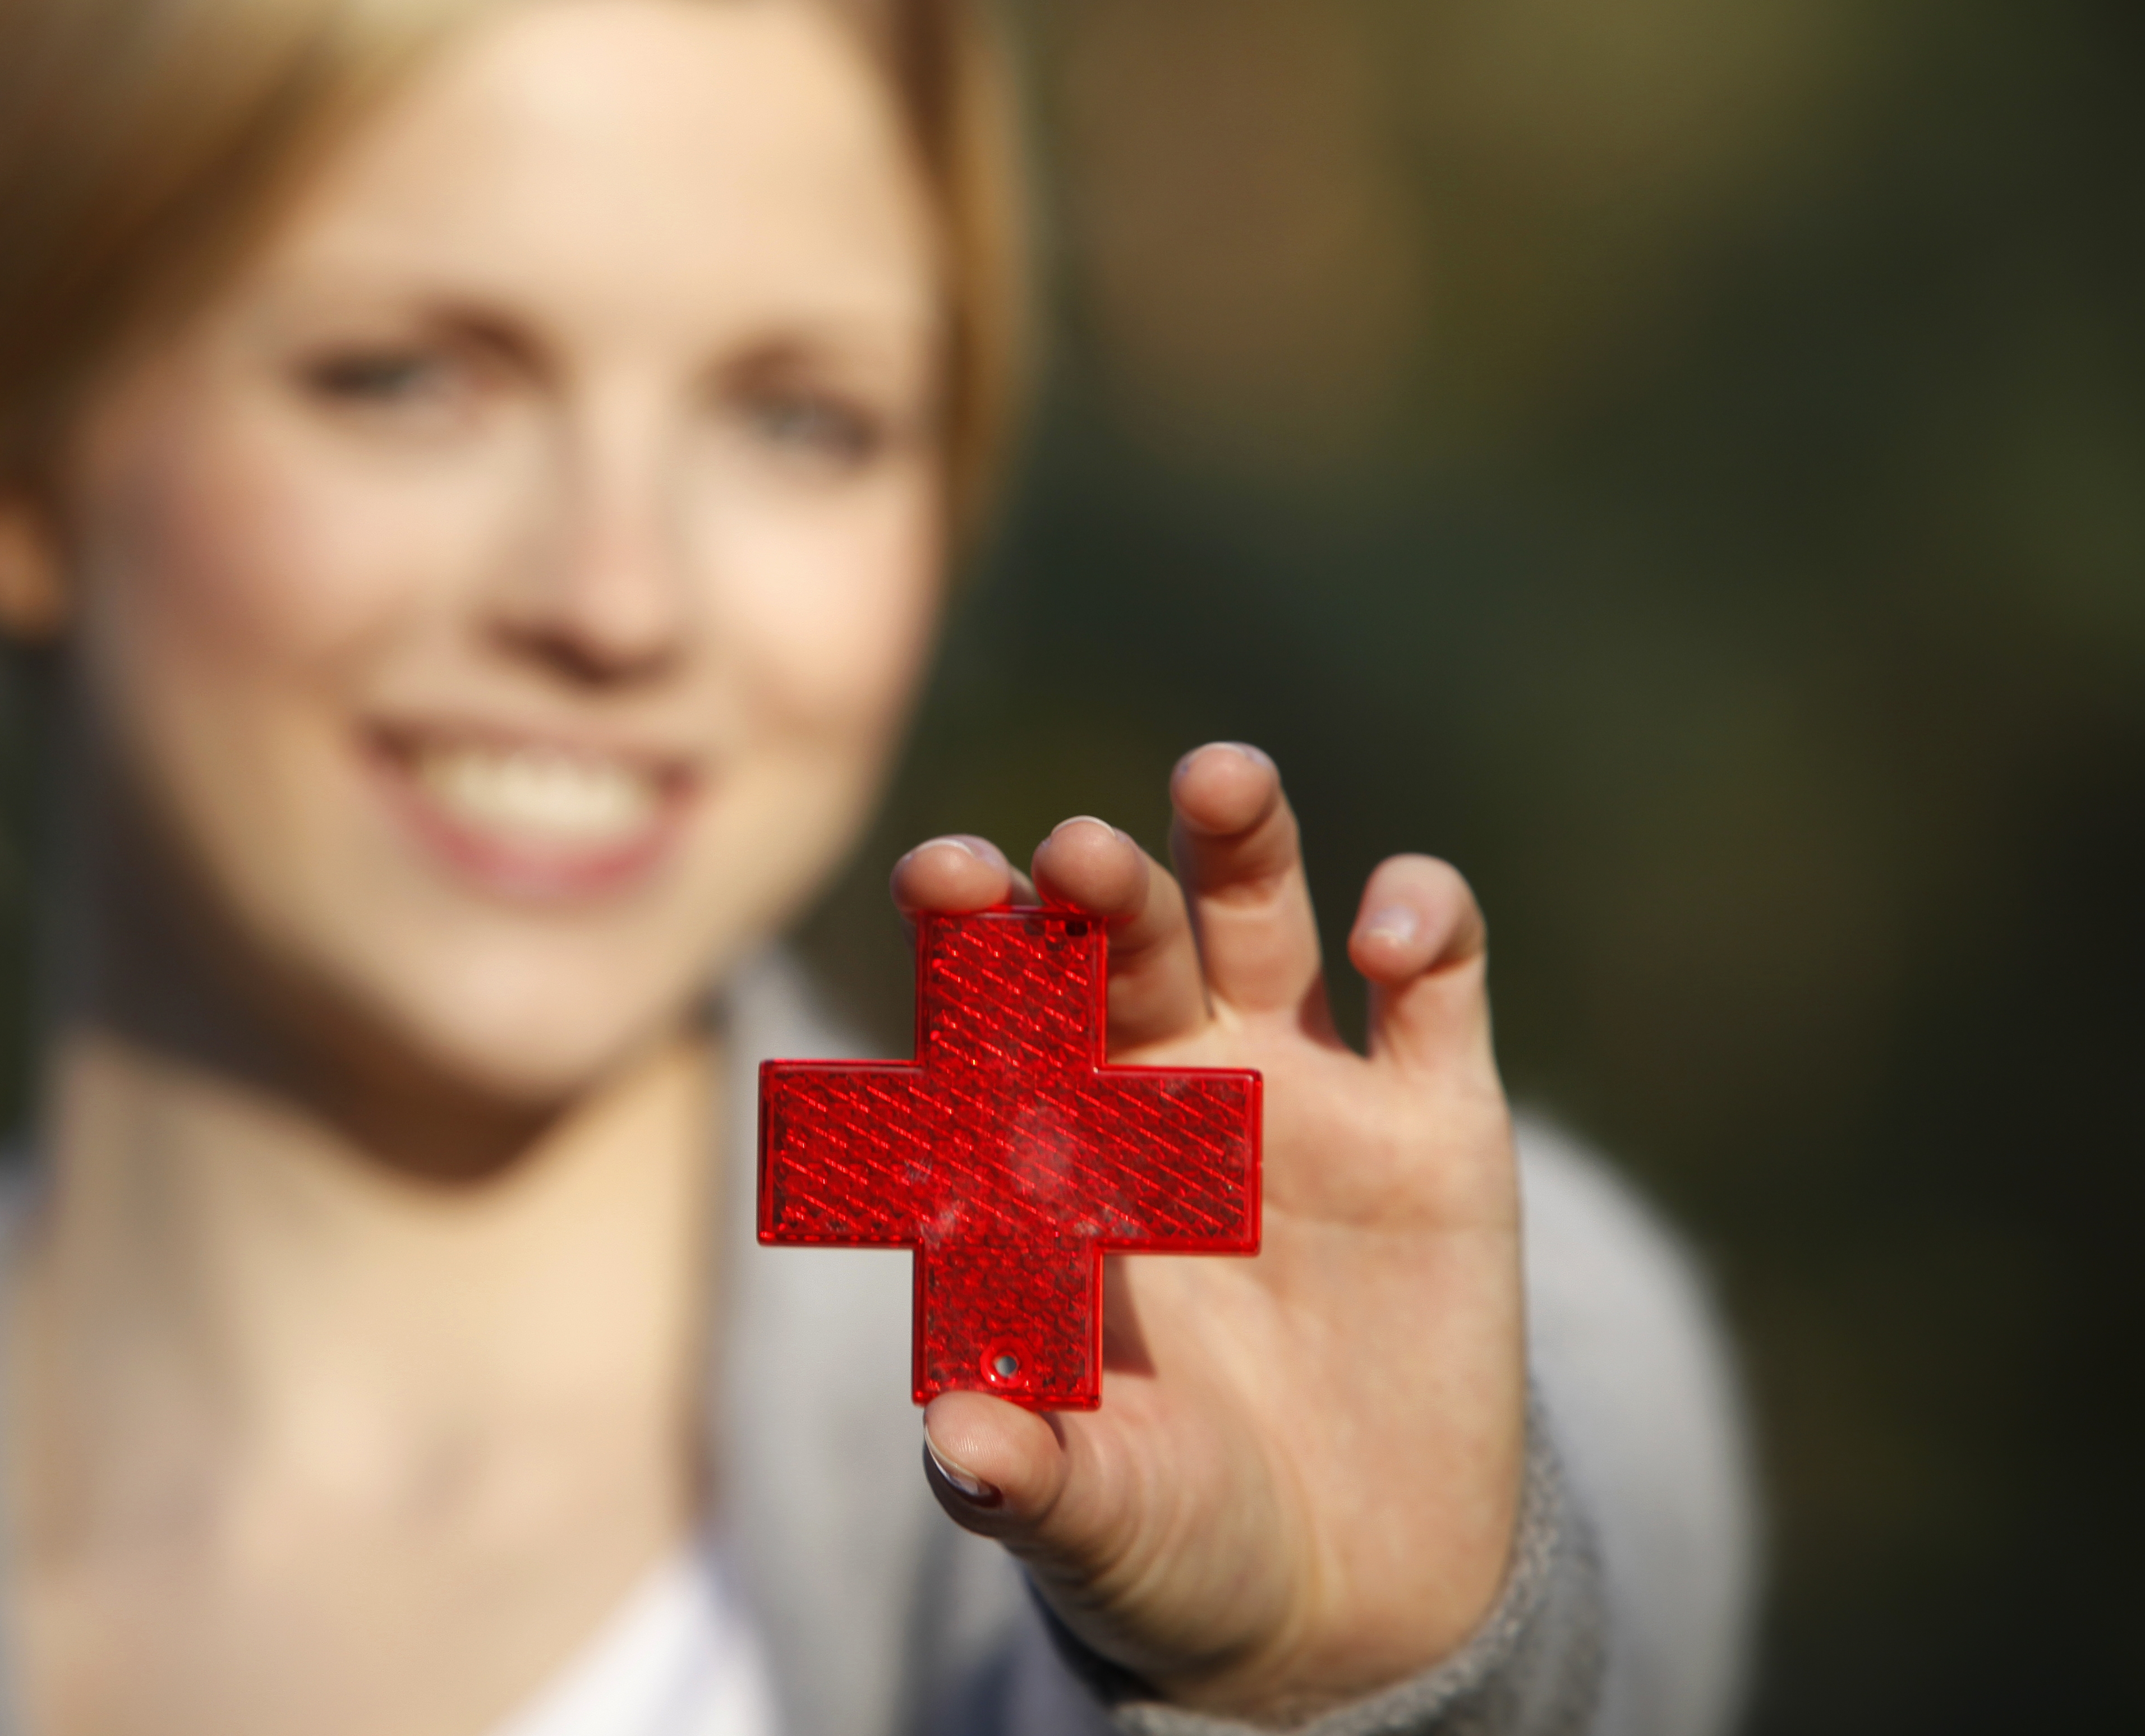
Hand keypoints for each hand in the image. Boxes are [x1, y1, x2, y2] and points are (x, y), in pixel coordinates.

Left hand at [898, 745, 1522, 1720]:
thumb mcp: (1098, 1515)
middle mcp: (1162, 1088)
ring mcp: (1301, 1091)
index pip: (988, 1018)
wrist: (1346, 1597)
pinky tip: (1397, 927)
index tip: (939, 875)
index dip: (964, 943)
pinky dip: (1425, 927)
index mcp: (1048, 1154)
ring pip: (1258, 919)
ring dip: (1239, 846)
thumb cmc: (1173, 1534)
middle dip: (1090, 890)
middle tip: (1070, 852)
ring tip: (1220, 780)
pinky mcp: (1438, 1121)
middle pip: (1111, 947)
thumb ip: (1027, 1473)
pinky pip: (1435, 990)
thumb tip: (958, 1446)